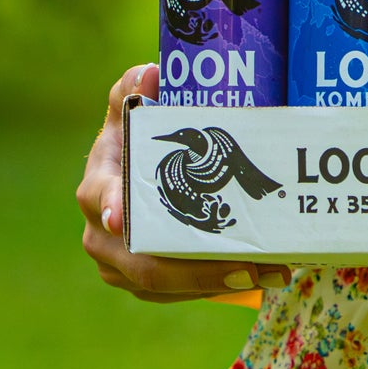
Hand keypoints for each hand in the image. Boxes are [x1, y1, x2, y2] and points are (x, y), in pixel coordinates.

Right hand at [76, 63, 291, 304]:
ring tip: (269, 272)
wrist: (125, 177)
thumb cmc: (129, 141)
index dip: (112, 209)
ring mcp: (118, 264)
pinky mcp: (141, 281)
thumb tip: (148, 74)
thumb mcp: (126, 112)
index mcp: (98, 188)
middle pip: (144, 264)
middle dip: (197, 271)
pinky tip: (258, 277)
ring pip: (164, 286)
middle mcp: (101, 233)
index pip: (102, 202)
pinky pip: (177, 294)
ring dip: (217, 284)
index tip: (123, 218)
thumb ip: (131, 90)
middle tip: (247, 267)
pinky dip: (216, 288)